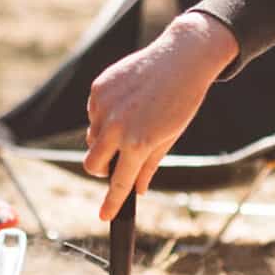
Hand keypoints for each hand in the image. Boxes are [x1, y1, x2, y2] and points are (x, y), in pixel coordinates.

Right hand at [84, 12, 238, 218]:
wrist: (181, 59)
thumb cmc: (181, 101)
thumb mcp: (169, 139)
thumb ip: (149, 166)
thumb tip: (138, 190)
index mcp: (137, 144)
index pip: (118, 183)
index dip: (111, 204)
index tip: (104, 216)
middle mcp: (115, 127)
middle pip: (93, 164)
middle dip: (102, 169)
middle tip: (118, 162)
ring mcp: (103, 107)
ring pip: (92, 137)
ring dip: (105, 138)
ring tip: (132, 120)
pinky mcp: (98, 89)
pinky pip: (93, 113)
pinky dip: (104, 115)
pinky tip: (126, 102)